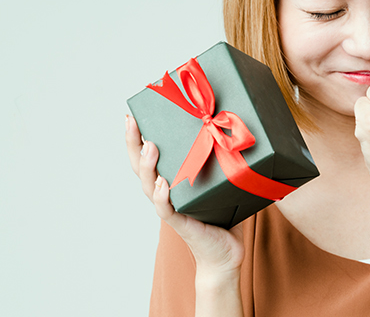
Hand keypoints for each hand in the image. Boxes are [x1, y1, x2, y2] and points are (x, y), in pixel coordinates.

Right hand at [126, 115, 244, 275]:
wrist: (226, 254)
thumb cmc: (224, 217)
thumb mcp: (222, 182)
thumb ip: (224, 161)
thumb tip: (239, 130)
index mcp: (170, 180)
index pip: (148, 156)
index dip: (136, 137)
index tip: (133, 115)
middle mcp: (163, 192)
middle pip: (139, 166)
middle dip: (132, 143)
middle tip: (131, 122)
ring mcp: (169, 207)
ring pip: (148, 185)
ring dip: (147, 165)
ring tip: (150, 146)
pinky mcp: (179, 222)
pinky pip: (165, 208)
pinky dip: (161, 195)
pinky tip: (161, 183)